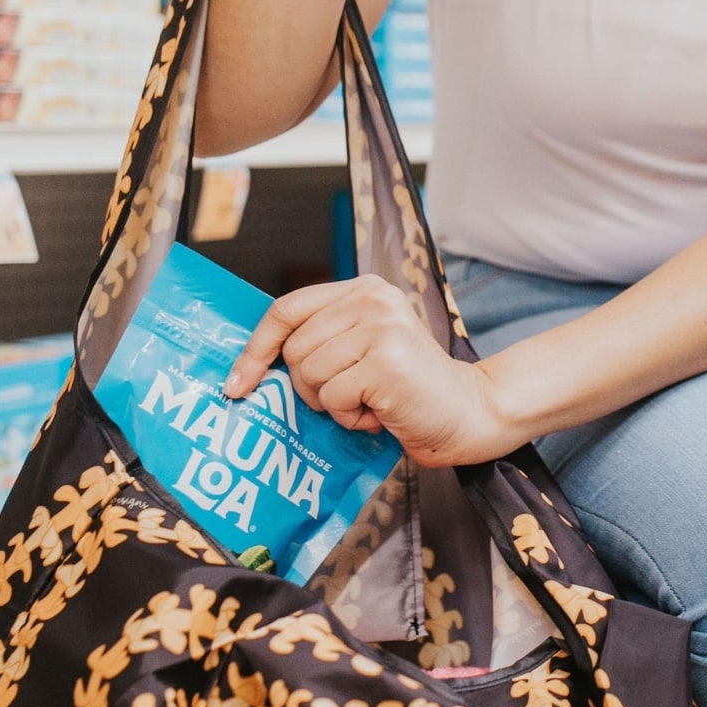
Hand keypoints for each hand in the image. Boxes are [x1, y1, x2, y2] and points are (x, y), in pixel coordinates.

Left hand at [224, 275, 522, 466]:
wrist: (468, 413)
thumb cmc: (410, 391)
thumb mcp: (365, 349)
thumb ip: (325, 340)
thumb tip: (254, 364)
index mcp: (364, 289)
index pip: (287, 309)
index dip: (256, 348)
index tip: (238, 383)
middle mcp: (372, 299)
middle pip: (294, 349)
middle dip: (310, 387)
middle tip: (349, 398)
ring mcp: (380, 328)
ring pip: (310, 375)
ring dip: (333, 404)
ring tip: (370, 403)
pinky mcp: (385, 361)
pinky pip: (333, 397)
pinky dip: (351, 418)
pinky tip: (381, 414)